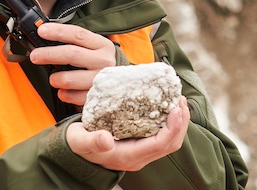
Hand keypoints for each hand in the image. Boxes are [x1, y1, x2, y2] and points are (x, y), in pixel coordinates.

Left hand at [29, 22, 116, 104]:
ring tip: (52, 79)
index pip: (78, 34)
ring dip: (56, 78)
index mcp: (101, 45)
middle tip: (35, 56)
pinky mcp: (98, 96)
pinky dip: (65, 94)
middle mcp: (104, 60)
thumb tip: (46, 36)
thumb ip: (75, 43)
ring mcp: (101, 79)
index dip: (58, 31)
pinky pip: (74, 96)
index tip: (42, 31)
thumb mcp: (94, 48)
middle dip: (49, 54)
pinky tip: (63, 91)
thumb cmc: (100, 62)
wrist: (124, 83)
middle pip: (72, 54)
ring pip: (70, 78)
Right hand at [67, 96, 189, 170]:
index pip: (161, 145)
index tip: (176, 107)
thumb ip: (92, 141)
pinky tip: (167, 105)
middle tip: (180, 99)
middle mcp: (139, 157)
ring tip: (177, 100)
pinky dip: (169, 121)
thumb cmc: (77, 145)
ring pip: (170, 140)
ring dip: (178, 121)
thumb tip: (106, 140)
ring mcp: (142, 152)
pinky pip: (162, 135)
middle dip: (181, 122)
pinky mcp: (141, 144)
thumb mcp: (80, 141)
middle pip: (171, 143)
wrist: (75, 151)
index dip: (173, 127)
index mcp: (129, 156)